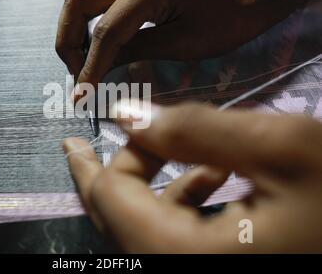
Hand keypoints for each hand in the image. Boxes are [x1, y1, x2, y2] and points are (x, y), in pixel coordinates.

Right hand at [56, 0, 276, 90]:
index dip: (89, 66)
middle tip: (77, 71)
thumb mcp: (181, 45)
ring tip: (81, 56)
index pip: (105, 30)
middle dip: (68, 40)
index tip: (80, 95)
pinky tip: (94, 40)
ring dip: (73, 25)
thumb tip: (96, 71)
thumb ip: (133, 52)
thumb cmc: (226, 23)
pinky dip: (85, 16)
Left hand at [63, 102, 321, 252]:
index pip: (111, 202)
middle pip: (121, 222)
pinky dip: (187, 206)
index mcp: (185, 257)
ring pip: (151, 231)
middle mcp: (181, 273)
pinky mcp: (219, 267)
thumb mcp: (283, 149)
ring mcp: (199, 273)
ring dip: (158, 186)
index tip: (89, 132)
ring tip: (178, 149)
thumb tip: (127, 115)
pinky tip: (216, 177)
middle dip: (113, 174)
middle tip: (94, 142)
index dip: (98, 161)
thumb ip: (194, 130)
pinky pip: (182, 240)